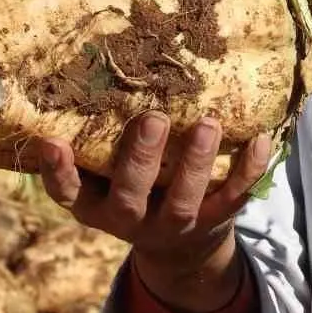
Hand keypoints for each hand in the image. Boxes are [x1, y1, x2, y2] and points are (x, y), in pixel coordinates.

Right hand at [36, 110, 271, 312]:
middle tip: (154, 117)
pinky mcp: (214, 222)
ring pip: (183, 201)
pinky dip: (249, 170)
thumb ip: (96, 138)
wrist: (178, 245)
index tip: (52, 141)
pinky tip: (259, 139)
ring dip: (196, 163)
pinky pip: (234, 198)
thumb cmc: (131, 187)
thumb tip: (89, 66)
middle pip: (130, 197)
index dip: (58, 172)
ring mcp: (173, 225)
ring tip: (207, 123)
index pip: (67, 193)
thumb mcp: (103, 174)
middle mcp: (129, 219)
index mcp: (95, 204)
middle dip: (141, 158)